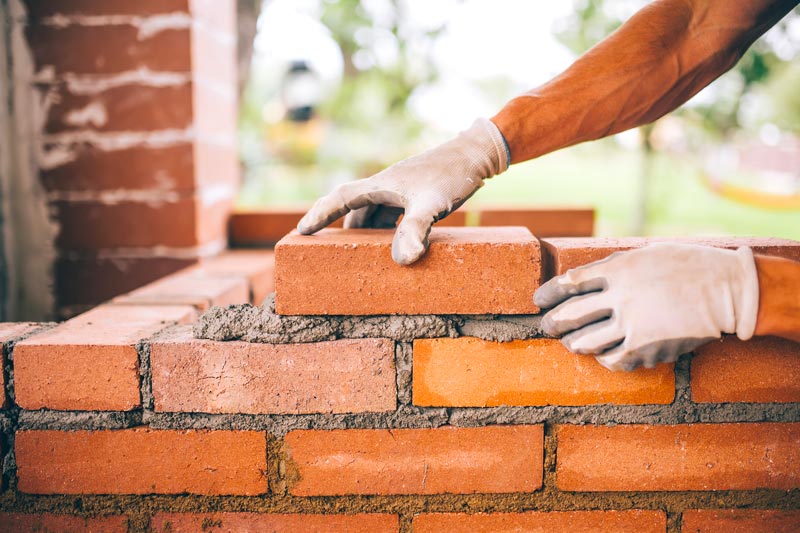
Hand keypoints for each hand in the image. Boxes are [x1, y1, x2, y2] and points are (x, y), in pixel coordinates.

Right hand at [297, 118, 508, 264]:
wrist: (478, 154)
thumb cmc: (453, 175)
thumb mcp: (432, 204)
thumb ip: (415, 229)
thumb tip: (403, 259)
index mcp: (381, 185)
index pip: (340, 198)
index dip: (319, 214)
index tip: (301, 230)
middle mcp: (386, 185)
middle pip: (354, 207)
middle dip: (340, 228)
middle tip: (327, 251)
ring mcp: (401, 188)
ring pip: (372, 211)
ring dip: (364, 230)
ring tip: (360, 253)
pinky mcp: (416, 192)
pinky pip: (390, 212)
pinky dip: (385, 228)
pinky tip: (395, 242)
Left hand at [534, 243, 759, 370]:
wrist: (727, 291)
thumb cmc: (687, 266)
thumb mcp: (645, 254)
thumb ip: (613, 266)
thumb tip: (582, 279)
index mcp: (618, 270)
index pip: (569, 283)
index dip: (548, 293)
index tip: (538, 301)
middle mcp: (620, 298)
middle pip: (569, 315)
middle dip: (551, 323)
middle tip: (545, 326)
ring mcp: (633, 325)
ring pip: (584, 342)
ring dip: (572, 343)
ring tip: (571, 342)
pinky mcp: (647, 349)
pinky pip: (612, 360)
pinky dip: (602, 358)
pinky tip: (602, 355)